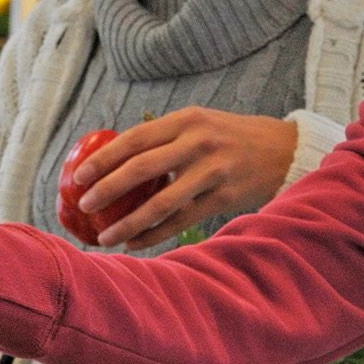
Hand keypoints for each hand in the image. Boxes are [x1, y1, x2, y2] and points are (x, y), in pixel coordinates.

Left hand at [68, 107, 296, 247]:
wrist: (284, 150)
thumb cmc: (231, 138)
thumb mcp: (201, 123)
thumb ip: (165, 137)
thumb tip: (115, 159)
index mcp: (187, 120)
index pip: (135, 139)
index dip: (104, 158)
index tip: (79, 176)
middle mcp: (198, 143)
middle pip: (142, 168)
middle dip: (108, 189)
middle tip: (84, 205)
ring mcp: (213, 171)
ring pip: (160, 202)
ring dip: (128, 222)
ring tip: (105, 236)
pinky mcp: (224, 197)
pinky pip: (181, 220)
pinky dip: (155, 234)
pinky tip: (135, 243)